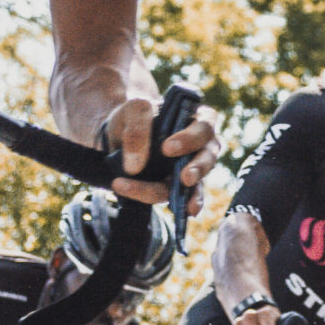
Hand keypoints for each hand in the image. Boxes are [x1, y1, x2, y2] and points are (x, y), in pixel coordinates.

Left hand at [100, 96, 220, 211]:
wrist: (117, 134)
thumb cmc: (133, 116)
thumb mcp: (132, 111)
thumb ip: (136, 130)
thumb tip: (136, 168)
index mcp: (195, 117)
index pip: (204, 125)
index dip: (190, 138)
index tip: (167, 148)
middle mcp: (200, 143)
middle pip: (208, 156)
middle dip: (198, 168)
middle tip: (184, 178)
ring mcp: (191, 166)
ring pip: (196, 180)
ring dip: (189, 192)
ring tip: (183, 205)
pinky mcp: (179, 185)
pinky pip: (185, 197)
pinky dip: (184, 204)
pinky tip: (187, 213)